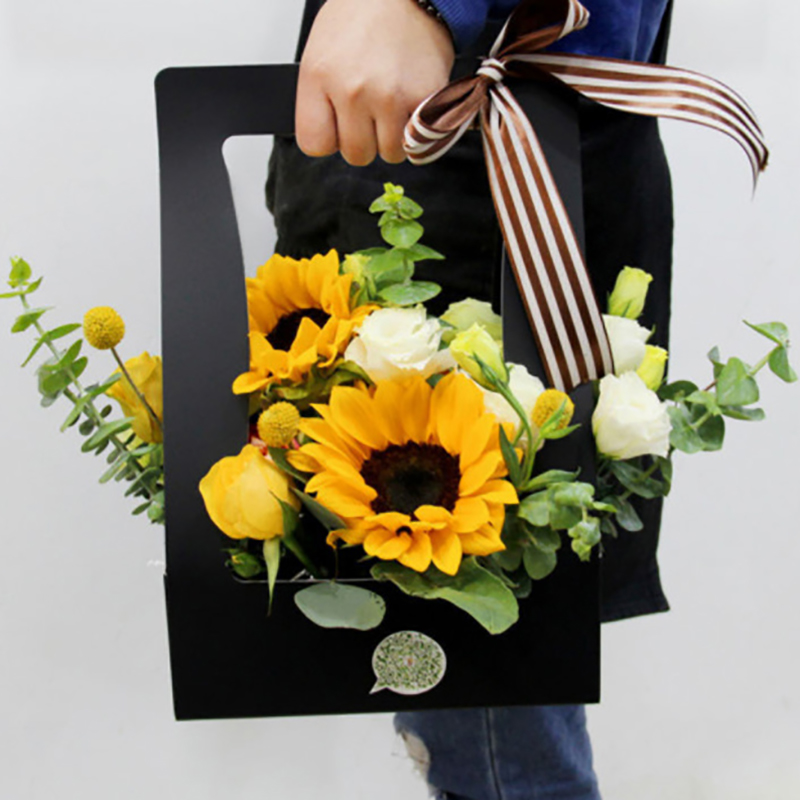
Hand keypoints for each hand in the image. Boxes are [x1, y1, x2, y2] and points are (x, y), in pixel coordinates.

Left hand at [296, 0, 454, 165]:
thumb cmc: (363, 16)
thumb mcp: (321, 52)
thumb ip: (320, 100)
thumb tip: (329, 138)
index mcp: (319, 76)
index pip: (315, 144)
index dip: (330, 138)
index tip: (339, 124)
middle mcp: (352, 90)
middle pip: (356, 154)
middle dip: (366, 139)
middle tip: (373, 110)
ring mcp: (390, 98)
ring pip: (391, 153)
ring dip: (395, 137)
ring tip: (395, 105)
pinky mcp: (424, 100)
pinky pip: (420, 142)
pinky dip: (420, 130)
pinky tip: (414, 104)